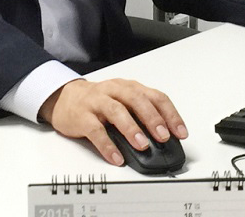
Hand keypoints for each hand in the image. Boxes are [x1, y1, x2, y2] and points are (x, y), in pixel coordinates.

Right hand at [39, 78, 187, 165]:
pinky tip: (116, 157)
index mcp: (129, 87)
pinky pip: (95, 130)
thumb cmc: (99, 101)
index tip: (180, 132)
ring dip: (131, 128)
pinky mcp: (82, 116)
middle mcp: (115, 91)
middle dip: (152, 119)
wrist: (65, 97)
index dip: (170, 114)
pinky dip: (107, 145)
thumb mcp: (123, 101)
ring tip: (142, 145)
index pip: (155, 96)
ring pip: (116, 111)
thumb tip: (163, 139)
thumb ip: (141, 115)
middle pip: (137, 100)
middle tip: (163, 136)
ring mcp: (97, 102)